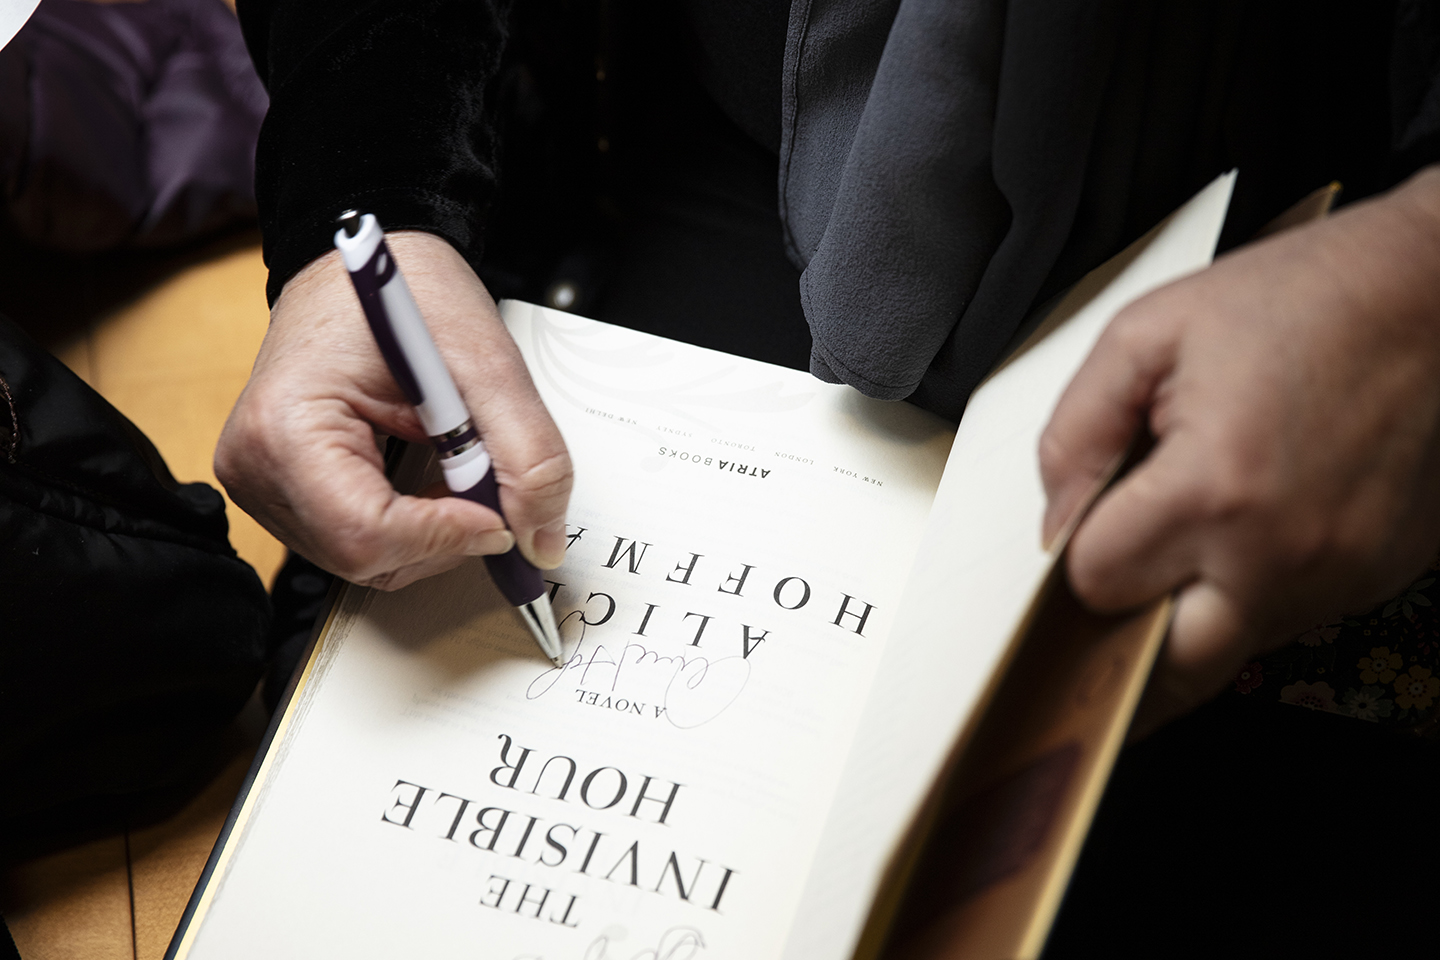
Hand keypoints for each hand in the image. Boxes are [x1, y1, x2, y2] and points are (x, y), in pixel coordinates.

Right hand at [216, 232, 571, 589]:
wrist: (368, 261)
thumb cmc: (407, 292)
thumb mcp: (487, 362)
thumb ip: (528, 456)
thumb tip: (541, 541)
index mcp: (284, 426)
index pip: (366, 533)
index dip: (447, 535)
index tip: (498, 512)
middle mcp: (255, 465)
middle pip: (364, 557)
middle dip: (443, 534)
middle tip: (480, 474)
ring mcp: (261, 482)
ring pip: (364, 560)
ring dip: (430, 530)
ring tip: (448, 460)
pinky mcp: (280, 489)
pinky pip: (354, 541)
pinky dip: (409, 524)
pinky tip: (424, 474)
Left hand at [1040, 167, 1439, 728]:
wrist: (1435, 290)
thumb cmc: (1303, 299)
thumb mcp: (1147, 335)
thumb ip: (1075, 434)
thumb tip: (1057, 521)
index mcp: (1215, 490)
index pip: (1099, 584)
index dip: (1082, 552)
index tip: (1096, 515)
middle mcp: (1284, 555)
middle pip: (1166, 666)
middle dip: (1130, 620)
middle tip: (1126, 564)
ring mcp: (1340, 578)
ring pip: (1229, 648)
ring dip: (1193, 608)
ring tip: (1200, 525)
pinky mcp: (1379, 579)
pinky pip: (1289, 619)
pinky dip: (1254, 591)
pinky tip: (1256, 522)